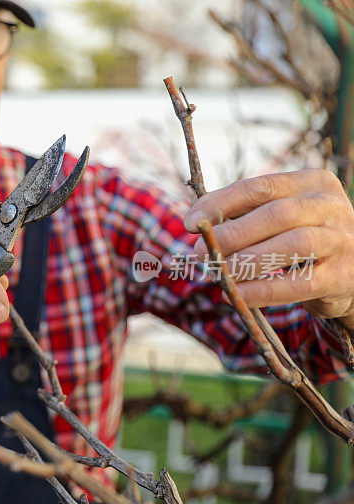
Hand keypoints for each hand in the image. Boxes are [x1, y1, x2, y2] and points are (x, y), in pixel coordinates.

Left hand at [183, 169, 353, 320]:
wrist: (351, 271)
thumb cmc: (300, 236)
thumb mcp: (278, 216)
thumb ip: (241, 213)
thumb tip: (195, 221)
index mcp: (311, 182)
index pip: (260, 187)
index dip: (221, 204)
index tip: (190, 222)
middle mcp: (331, 206)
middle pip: (279, 214)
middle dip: (233, 234)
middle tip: (201, 253)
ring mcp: (342, 240)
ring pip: (294, 245)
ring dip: (248, 261)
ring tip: (218, 273)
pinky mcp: (343, 276)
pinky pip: (300, 283)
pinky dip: (263, 291)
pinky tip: (237, 295)